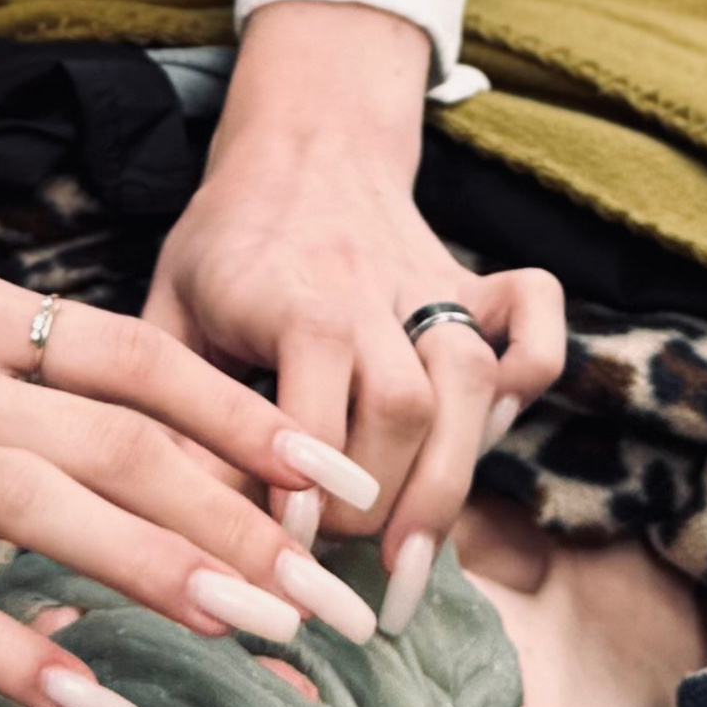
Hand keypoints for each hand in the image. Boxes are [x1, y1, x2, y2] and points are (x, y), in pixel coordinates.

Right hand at [0, 196, 366, 706]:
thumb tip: (114, 444)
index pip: (145, 361)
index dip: (253, 421)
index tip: (343, 482)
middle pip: (129, 441)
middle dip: (252, 519)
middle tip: (342, 595)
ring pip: (58, 507)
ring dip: (176, 573)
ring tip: (271, 635)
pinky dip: (27, 657)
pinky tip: (102, 705)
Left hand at [142, 2, 565, 629]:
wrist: (297, 143)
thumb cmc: (223, 246)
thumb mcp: (170, 313)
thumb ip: (174, 408)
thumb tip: (170, 519)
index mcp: (290, 296)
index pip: (312, 402)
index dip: (304, 489)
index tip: (290, 552)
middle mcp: (371, 288)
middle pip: (404, 405)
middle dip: (380, 502)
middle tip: (341, 563)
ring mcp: (431, 284)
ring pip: (473, 381)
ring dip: (451, 478)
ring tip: (411, 563)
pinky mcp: (473, 283)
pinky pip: (535, 316)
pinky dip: (535, 369)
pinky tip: (495, 436)